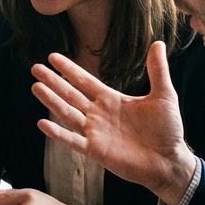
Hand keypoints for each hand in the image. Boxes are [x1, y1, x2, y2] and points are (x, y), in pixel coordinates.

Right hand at [31, 41, 196, 204]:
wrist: (170, 161)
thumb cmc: (168, 130)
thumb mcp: (164, 95)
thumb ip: (157, 70)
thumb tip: (158, 43)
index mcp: (111, 100)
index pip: (85, 81)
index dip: (69, 69)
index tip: (53, 56)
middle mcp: (99, 114)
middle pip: (70, 94)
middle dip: (53, 81)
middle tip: (35, 68)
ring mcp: (95, 133)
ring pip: (67, 113)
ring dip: (51, 101)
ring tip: (36, 87)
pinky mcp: (95, 150)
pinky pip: (72, 140)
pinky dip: (57, 133)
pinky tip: (42, 123)